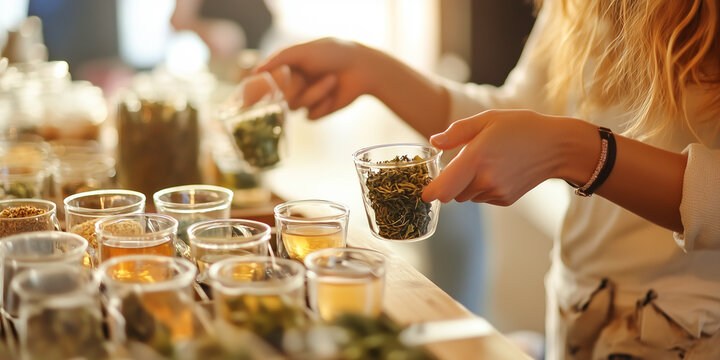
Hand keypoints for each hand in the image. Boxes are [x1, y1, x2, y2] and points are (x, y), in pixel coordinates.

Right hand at [254, 38, 377, 118]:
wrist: (361, 68)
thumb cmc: (332, 54)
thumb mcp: (303, 51)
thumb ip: (278, 59)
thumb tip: (255, 71)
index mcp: (287, 68)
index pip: (265, 83)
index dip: (260, 90)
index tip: (255, 95)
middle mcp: (294, 84)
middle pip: (279, 99)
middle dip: (295, 89)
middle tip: (305, 79)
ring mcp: (305, 99)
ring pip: (296, 107)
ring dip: (315, 93)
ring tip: (332, 79)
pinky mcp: (318, 111)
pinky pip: (310, 116)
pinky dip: (323, 106)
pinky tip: (334, 95)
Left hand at [421, 110, 595, 205]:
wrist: (557, 146)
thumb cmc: (520, 127)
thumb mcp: (487, 120)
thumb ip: (457, 132)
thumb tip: (433, 143)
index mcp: (476, 159)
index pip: (441, 191)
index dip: (429, 192)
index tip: (425, 187)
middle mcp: (485, 180)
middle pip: (450, 195)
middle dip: (449, 183)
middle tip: (461, 163)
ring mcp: (496, 192)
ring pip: (466, 196)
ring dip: (466, 185)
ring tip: (485, 163)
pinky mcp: (505, 200)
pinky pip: (482, 197)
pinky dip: (482, 188)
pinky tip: (498, 171)